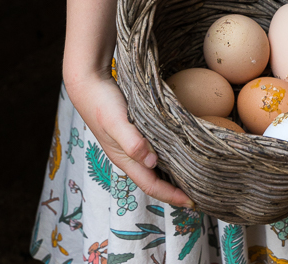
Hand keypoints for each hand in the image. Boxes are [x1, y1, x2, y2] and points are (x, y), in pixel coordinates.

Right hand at [66, 69, 193, 207]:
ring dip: (172, 174)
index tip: (191, 203)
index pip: (151, 185)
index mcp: (125, 159)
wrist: (89, 83)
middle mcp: (129, 156)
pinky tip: (178, 149)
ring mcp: (131, 144)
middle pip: (154, 180)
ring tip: (192, 175)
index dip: (171, 196)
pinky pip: (154, 149)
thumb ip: (132, 142)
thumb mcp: (116, 122)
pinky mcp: (135, 131)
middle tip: (199, 193)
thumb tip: (152, 162)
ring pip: (155, 166)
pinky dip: (167, 155)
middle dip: (174, 190)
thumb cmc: (101, 103)